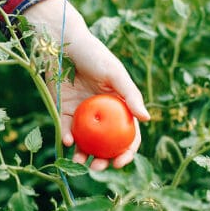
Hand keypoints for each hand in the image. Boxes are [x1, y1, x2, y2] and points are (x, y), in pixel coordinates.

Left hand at [23, 0, 149, 169]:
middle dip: (104, 159)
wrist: (62, 43)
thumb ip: (130, 95)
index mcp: (119, 104)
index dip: (127, 150)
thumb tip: (147, 119)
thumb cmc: (93, 54)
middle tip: (98, 167)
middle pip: (105, 143)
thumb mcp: (115, 72)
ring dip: (83, 154)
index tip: (121, 162)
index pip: (128, 133)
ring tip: (80, 161)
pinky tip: (68, 141)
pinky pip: (66, 129)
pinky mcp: (63, 110)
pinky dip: (67, 137)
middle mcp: (102, 112)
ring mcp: (82, 113)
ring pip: (85, 141)